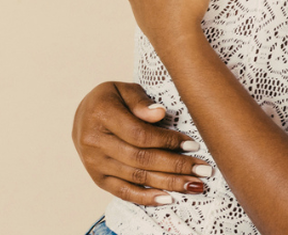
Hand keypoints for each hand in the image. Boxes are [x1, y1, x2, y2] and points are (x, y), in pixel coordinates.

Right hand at [72, 81, 211, 204]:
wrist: (84, 115)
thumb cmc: (111, 99)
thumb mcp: (125, 89)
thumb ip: (141, 102)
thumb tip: (160, 114)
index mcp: (101, 114)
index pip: (139, 134)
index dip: (167, 141)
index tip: (192, 144)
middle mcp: (94, 141)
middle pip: (140, 158)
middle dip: (175, 165)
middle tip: (203, 169)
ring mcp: (94, 163)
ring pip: (135, 176)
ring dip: (168, 183)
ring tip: (194, 184)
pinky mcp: (98, 178)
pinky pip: (123, 192)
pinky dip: (146, 197)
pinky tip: (168, 199)